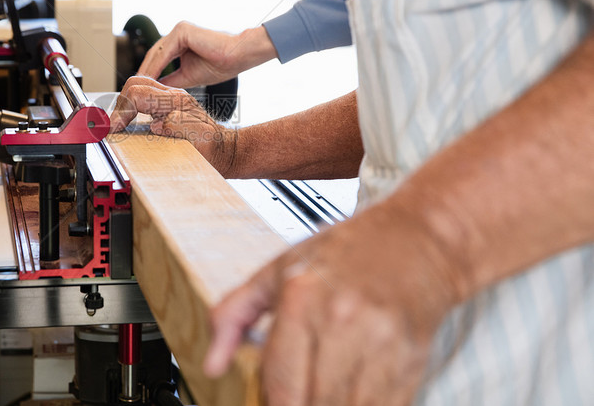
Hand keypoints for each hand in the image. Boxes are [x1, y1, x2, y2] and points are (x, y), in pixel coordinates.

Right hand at [109, 76, 236, 173]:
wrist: (226, 150)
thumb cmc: (215, 148)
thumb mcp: (200, 138)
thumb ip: (179, 126)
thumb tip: (157, 124)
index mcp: (177, 102)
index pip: (139, 93)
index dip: (122, 110)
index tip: (114, 127)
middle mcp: (172, 97)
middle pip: (135, 85)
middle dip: (120, 104)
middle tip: (112, 126)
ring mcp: (169, 101)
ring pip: (138, 88)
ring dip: (123, 104)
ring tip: (116, 123)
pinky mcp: (167, 108)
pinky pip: (144, 98)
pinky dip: (130, 108)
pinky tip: (127, 121)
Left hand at [138, 22, 275, 87]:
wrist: (237, 57)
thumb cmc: (220, 65)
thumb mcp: (188, 76)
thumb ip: (170, 80)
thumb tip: (154, 88)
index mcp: (180, 41)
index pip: (158, 58)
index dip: (148, 74)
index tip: (140, 90)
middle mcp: (178, 33)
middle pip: (154, 55)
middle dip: (144, 72)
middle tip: (134, 90)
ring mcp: (179, 30)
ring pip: (157, 53)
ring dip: (147, 71)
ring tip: (139, 88)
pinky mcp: (182, 31)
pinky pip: (164, 52)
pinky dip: (156, 66)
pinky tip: (149, 79)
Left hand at [203, 202, 460, 405]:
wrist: (417, 239)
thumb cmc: (345, 253)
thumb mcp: (277, 270)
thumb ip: (234, 314)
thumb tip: (211, 364)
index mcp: (302, 297)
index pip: (280, 383)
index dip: (271, 404)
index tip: (270, 399)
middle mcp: (343, 321)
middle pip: (314, 404)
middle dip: (300, 405)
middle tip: (293, 391)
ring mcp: (382, 344)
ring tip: (320, 388)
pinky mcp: (413, 361)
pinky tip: (349, 391)